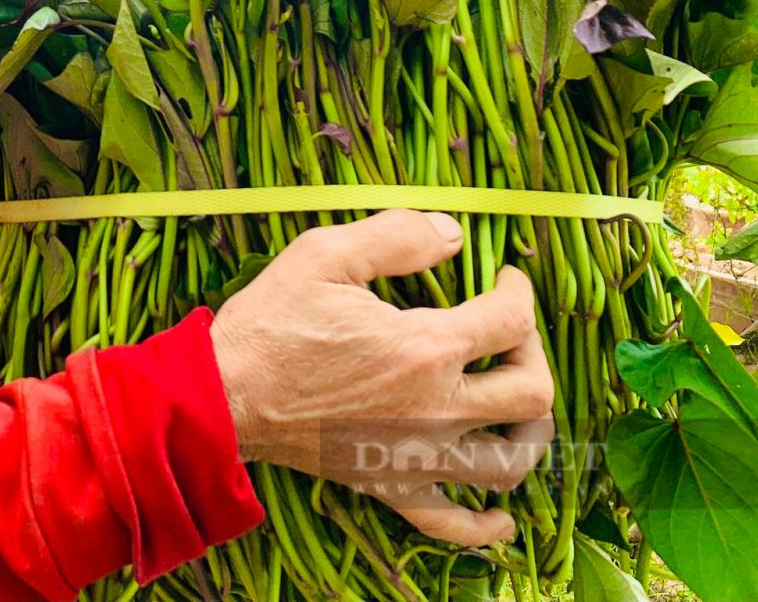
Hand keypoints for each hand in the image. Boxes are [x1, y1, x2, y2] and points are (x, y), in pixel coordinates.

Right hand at [209, 210, 554, 545]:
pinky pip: (452, 523)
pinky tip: (501, 514)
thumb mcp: (325, 254)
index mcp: (424, 348)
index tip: (503, 275)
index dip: (518, 289)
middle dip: (533, 352)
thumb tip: (453, 233)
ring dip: (528, 433)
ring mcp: (416, 456)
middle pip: (531, 393)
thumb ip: (397, 236)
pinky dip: (485, 524)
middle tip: (508, 331)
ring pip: (509, 463)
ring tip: (515, 403)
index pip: (511, 320)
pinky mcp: (389, 485)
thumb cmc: (271, 323)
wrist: (224, 396)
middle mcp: (435, 410)